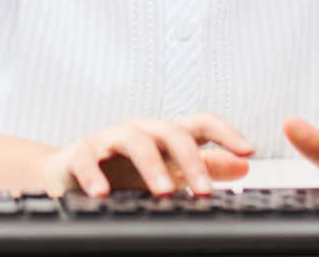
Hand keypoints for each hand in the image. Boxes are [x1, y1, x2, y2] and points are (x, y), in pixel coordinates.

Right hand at [45, 113, 253, 196]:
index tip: (248, 150)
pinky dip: (94, 174)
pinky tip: (102, 192)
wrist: (70, 174)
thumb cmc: (126, 172)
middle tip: (204, 191)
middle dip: (191, 160)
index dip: (226, 133)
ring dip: (151, 166)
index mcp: (164, 135)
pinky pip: (87, 158)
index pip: (201, 123)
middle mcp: (141, 130)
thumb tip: (244, 165)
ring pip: (134, 140)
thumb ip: (207, 168)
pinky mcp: (80, 152)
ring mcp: (110, 138)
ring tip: (162, 193)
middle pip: (171, 131)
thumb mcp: (170, 173)